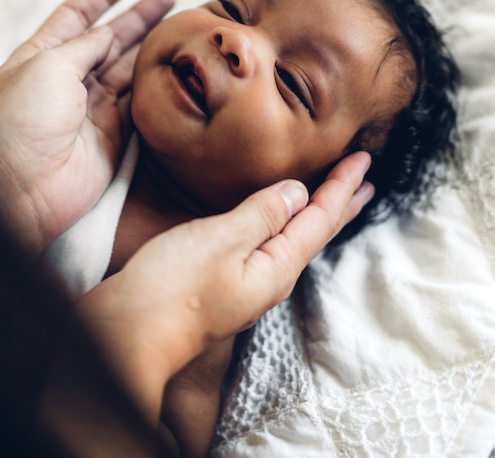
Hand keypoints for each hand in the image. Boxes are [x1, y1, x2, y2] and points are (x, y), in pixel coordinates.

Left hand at [0, 0, 173, 253]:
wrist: (23, 187)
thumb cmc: (22, 121)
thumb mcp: (48, 65)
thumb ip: (84, 45)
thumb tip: (108, 33)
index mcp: (40, 56)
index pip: (76, 14)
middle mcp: (66, 79)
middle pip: (108, 39)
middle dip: (137, 15)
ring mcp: (90, 108)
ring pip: (127, 67)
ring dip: (151, 44)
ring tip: (180, 21)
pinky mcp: (112, 135)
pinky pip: (138, 102)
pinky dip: (155, 82)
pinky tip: (174, 63)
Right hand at [77, 151, 373, 419]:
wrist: (129, 335)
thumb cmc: (172, 288)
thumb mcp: (221, 240)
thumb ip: (262, 214)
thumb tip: (296, 193)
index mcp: (277, 267)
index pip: (320, 219)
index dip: (342, 187)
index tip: (363, 159)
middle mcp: (269, 279)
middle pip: (314, 234)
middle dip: (340, 204)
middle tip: (366, 181)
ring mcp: (246, 284)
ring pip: (293, 241)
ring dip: (315, 214)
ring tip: (333, 198)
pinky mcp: (222, 284)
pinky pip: (267, 246)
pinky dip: (283, 225)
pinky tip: (276, 223)